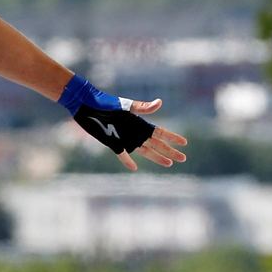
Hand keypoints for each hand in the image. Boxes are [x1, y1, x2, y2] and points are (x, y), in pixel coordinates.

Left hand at [63, 86, 188, 171]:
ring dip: (157, 157)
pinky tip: (134, 168)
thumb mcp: (125, 105)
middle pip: (157, 144)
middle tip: (182, 158)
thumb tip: (160, 103)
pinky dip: (128, 161)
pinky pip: (122, 155)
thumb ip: (143, 107)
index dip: (172, 138)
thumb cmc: (106, 103)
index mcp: (140, 123)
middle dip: (170, 151)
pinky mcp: (113, 143)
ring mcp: (124, 138)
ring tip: (168, 164)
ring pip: (145, 151)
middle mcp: (135, 132)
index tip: (184, 143)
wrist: (87, 105)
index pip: (161, 133)